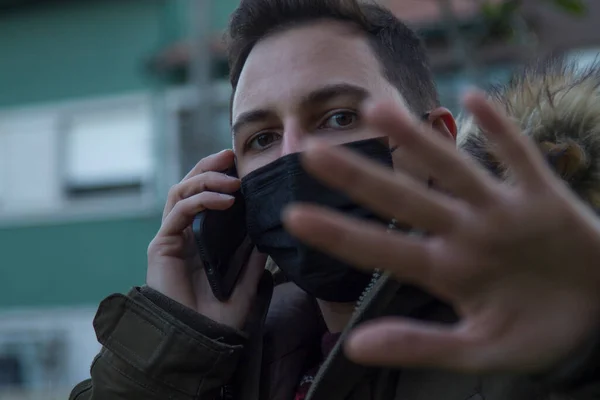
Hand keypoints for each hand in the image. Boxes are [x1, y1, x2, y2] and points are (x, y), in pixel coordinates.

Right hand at [147, 149, 265, 329]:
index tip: (241, 165)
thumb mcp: (245, 283)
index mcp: (200, 241)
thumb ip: (253, 259)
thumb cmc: (217, 318)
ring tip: (232, 181)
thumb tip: (266, 235)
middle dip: (209, 168)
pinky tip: (225, 201)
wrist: (197, 343)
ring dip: (206, 180)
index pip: (205, 198)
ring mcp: (171, 239)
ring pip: (180, 192)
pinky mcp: (161, 246)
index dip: (219, 178)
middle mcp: (183, 235)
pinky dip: (200, 200)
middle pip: (189, 188)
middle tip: (230, 156)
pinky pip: (178, 211)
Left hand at [283, 91, 599, 373]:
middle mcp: (465, 235)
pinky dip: (502, 130)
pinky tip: (474, 97)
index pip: (382, 249)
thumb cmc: (537, 332)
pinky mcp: (543, 198)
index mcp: (447, 272)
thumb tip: (354, 348)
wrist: (598, 315)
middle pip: (404, 199)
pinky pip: (519, 157)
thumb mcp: (480, 350)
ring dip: (417, 140)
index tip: (292, 216)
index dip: (339, 234)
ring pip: (452, 169)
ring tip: (376, 110)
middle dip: (360, 177)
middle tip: (311, 152)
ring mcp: (502, 213)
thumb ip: (421, 347)